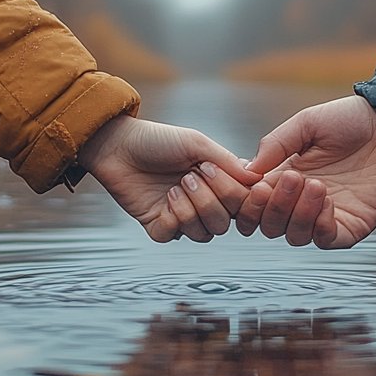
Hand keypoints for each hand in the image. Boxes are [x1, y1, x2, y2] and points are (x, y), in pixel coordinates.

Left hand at [78, 115, 259, 242]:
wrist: (119, 146)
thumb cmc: (159, 140)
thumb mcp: (197, 143)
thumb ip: (228, 162)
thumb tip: (256, 180)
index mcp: (218, 183)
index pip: (243, 203)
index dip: (239, 196)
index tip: (225, 177)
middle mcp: (203, 202)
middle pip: (225, 222)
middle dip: (211, 199)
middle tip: (191, 174)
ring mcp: (182, 216)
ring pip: (204, 233)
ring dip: (192, 209)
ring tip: (176, 185)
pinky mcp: (159, 226)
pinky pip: (175, 235)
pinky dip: (173, 217)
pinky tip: (165, 198)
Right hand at [236, 96, 375, 248]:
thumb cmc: (350, 119)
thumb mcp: (305, 123)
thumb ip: (275, 145)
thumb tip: (247, 172)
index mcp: (284, 177)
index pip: (252, 205)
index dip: (248, 202)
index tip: (254, 186)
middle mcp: (301, 201)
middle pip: (269, 226)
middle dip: (274, 207)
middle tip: (293, 179)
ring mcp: (325, 215)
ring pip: (294, 236)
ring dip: (298, 213)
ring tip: (316, 184)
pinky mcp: (351, 225)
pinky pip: (326, 240)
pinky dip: (321, 226)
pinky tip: (328, 201)